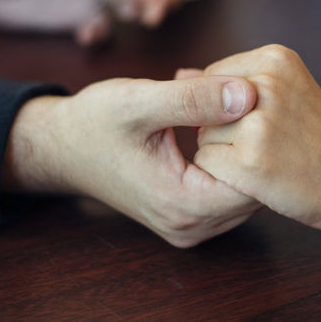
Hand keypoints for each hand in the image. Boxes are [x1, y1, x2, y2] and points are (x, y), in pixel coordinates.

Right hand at [3, 74, 259, 247]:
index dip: (259, 137)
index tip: (249, 101)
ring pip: (246, 189)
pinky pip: (229, 190)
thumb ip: (194, 98)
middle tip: (243, 99)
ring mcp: (191, 227)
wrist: (61, 146)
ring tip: (227, 110)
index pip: (255, 180)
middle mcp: (191, 227)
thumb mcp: (140, 101)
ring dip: (243, 150)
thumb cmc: (94, 123)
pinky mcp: (189, 216)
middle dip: (255, 143)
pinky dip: (230, 158)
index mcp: (183, 205)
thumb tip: (248, 94)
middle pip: (255, 188)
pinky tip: (216, 126)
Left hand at [192, 45, 320, 230]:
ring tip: (270, 158)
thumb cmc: (318, 136)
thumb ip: (231, 81)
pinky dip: (228, 176)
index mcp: (274, 58)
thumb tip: (178, 75)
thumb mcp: (284, 90)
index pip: (213, 79)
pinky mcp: (250, 159)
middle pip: (204, 107)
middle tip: (273, 142)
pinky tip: (262, 176)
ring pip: (203, 137)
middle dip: (227, 131)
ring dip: (226, 154)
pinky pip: (207, 164)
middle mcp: (265, 83)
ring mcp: (257, 122)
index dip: (231, 109)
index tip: (269, 122)